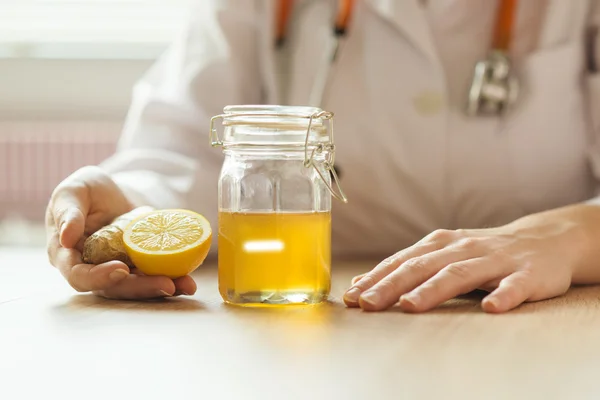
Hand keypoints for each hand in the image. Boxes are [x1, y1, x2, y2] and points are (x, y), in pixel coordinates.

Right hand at [46, 166, 196, 298]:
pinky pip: (152, 278)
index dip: (99, 277)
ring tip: (186, 285)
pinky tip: (189, 281)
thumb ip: (68, 212)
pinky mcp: (138, 268)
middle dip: (141, 288)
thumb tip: (66, 238)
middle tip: (167, 284)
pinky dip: (172, 279)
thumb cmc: (86, 191)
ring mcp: (117, 271)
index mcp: (67, 256)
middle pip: (113, 287)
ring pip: (136, 287)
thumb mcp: (74, 191)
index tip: (122, 269)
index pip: (79, 275)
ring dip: (161, 288)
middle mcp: (92, 269)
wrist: (112, 194)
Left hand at [343, 205, 599, 312]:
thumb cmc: (483, 252)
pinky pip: (514, 286)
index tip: (352, 297)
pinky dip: (503, 295)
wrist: (544, 240)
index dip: (376, 279)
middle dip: (392, 286)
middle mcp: (463, 248)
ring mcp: (495, 260)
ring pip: (460, 274)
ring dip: (433, 290)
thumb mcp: (443, 254)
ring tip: (409, 306)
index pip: (402, 261)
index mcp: (440, 245)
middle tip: (367, 304)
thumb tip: (362, 284)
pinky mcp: (527, 274)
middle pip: (423, 267)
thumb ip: (408, 268)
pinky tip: (491, 307)